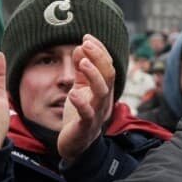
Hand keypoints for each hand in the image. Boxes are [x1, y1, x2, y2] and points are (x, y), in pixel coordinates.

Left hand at [58, 34, 116, 162]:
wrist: (75, 145)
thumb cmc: (79, 114)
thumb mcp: (80, 88)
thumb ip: (81, 70)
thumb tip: (79, 48)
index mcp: (103, 90)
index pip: (108, 66)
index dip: (99, 51)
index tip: (87, 37)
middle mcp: (104, 100)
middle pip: (109, 76)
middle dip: (99, 58)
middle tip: (86, 44)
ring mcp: (97, 114)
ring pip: (102, 92)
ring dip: (94, 75)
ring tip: (82, 62)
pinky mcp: (86, 127)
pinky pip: (87, 114)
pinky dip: (81, 103)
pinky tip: (72, 93)